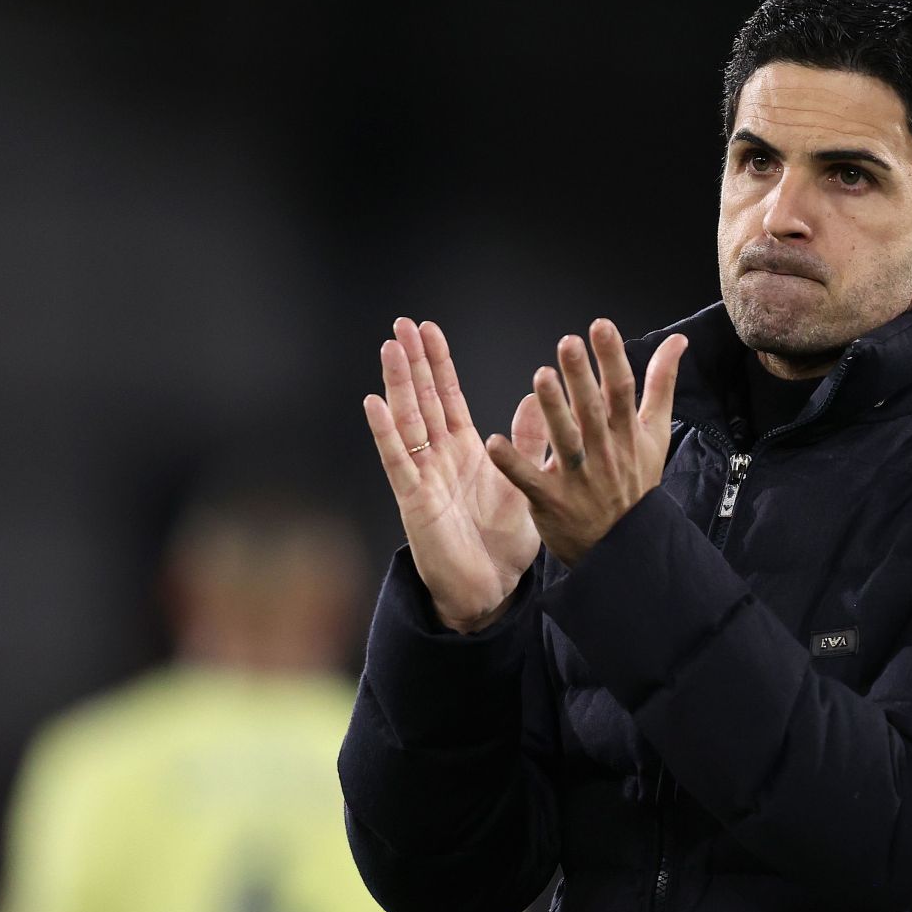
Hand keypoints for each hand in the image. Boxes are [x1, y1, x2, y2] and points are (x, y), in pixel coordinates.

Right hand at [364, 318, 547, 631]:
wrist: (491, 589)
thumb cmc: (504, 542)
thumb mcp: (524, 483)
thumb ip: (526, 443)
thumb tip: (537, 398)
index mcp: (466, 451)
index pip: (448, 397)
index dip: (438, 364)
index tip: (429, 329)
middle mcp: (440, 458)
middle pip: (422, 400)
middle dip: (414, 362)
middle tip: (403, 323)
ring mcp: (423, 477)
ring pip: (407, 421)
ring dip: (397, 384)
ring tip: (390, 347)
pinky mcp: (414, 500)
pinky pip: (397, 461)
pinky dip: (385, 432)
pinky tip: (374, 403)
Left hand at [485, 319, 687, 568]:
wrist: (625, 544)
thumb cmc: (635, 483)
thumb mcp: (655, 433)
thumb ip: (661, 384)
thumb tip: (677, 342)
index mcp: (626, 433)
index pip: (622, 390)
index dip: (612, 358)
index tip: (601, 327)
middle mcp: (604, 452)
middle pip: (593, 410)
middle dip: (581, 377)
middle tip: (569, 344)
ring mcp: (578, 478)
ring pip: (565, 440)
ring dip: (553, 410)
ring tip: (541, 377)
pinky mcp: (552, 500)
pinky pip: (530, 480)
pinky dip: (513, 464)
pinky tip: (495, 443)